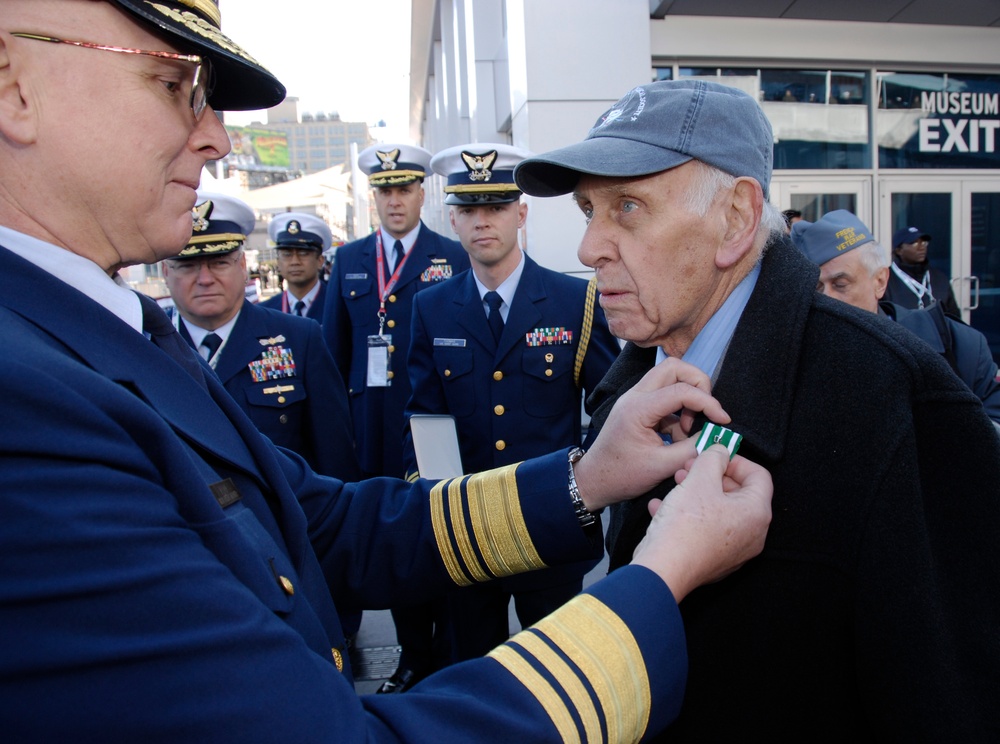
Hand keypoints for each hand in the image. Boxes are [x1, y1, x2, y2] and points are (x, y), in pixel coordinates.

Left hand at [573, 358, 728, 510]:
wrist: (594, 480)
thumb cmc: (621, 476)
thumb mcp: (661, 466)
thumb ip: (692, 449)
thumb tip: (717, 436)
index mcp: (638, 408)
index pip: (681, 390)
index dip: (708, 402)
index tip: (723, 421)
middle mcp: (635, 396)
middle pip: (674, 368)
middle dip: (698, 384)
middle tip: (707, 410)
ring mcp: (635, 399)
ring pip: (669, 378)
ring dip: (687, 399)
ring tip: (688, 430)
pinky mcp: (639, 407)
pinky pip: (665, 396)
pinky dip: (678, 412)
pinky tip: (677, 437)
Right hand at [630, 446, 772, 601]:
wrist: (664, 569)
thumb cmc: (685, 526)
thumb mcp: (699, 479)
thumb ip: (714, 457)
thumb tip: (721, 451)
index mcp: (757, 513)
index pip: (759, 476)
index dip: (736, 460)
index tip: (715, 455)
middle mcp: (752, 535)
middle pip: (738, 494)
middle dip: (712, 476)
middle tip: (689, 467)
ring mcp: (734, 551)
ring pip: (719, 512)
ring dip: (698, 493)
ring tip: (675, 485)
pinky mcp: (714, 561)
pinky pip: (706, 531)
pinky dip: (689, 516)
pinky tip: (663, 509)